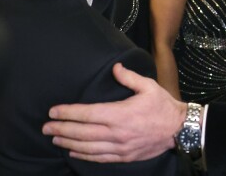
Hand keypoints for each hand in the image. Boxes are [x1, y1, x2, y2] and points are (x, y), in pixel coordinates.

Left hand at [42, 63, 185, 162]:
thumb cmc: (164, 106)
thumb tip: (115, 68)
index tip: (53, 111)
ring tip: (55, 139)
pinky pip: (99, 158)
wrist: (180, 129)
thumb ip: (129, 77)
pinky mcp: (124, 156)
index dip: (68, 113)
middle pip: (82, 133)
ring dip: (68, 143)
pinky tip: (74, 152)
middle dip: (61, 129)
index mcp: (120, 114)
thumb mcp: (149, 86)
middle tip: (45, 127)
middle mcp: (117, 133)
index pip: (87, 114)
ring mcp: (120, 147)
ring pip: (87, 147)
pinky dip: (84, 155)